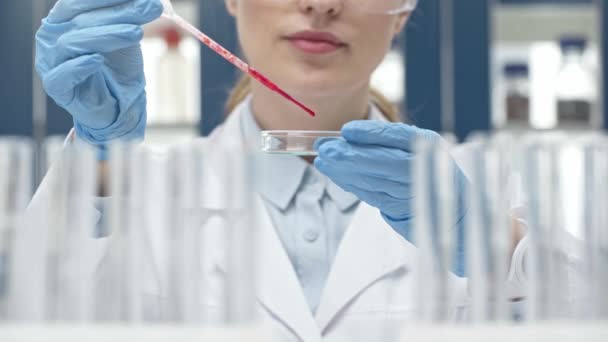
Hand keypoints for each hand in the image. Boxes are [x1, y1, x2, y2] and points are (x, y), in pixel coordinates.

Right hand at [35, 0, 162, 158]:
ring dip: (107, 35)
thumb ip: (128, 15)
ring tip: (136, 32)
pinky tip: (98, 60)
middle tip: (149, 8)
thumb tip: (148, 0)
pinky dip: (79, 66)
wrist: (118, 103)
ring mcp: (51, 61)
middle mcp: (52, 37)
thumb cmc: (117, 66)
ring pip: (73, 43)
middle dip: (118, 12)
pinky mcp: (56, 86)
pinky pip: (62, 75)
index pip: (80, 1)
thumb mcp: (125, 35)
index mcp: (63, 19)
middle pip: (82, 19)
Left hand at [315, 121, 467, 274]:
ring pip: (374, 180)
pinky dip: (350, 184)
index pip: (399, 137)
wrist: (450, 204)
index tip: (346, 131)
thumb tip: (345, 135)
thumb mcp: (413, 144)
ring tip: (323, 160)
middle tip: (327, 149)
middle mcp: (423, 167)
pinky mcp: (400, 208)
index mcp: (428, 144)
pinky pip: (371, 194)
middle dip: (352, 155)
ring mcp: (412, 190)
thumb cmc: (423, 164)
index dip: (371, 134)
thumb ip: (384, 138)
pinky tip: (334, 174)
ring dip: (344, 171)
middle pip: (384, 162)